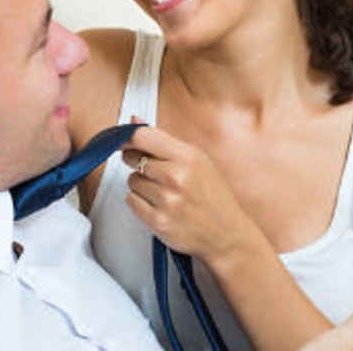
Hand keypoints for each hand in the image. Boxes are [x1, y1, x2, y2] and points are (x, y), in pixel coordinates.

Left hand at [121, 125, 256, 260]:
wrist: (225, 233)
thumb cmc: (212, 194)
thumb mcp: (198, 160)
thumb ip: (163, 141)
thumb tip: (134, 121)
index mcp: (188, 157)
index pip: (143, 136)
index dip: (130, 138)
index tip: (126, 142)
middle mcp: (177, 177)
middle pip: (133, 159)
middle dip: (137, 162)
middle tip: (154, 170)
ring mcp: (167, 201)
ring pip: (131, 181)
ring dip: (141, 185)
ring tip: (162, 191)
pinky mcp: (158, 222)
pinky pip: (131, 202)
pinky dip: (140, 202)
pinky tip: (158, 204)